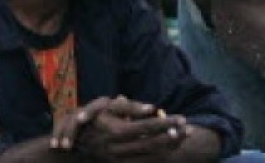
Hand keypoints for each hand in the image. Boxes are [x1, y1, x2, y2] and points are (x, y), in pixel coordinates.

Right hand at [58, 96, 186, 161]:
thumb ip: (128, 107)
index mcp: (116, 131)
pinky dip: (161, 156)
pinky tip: (170, 148)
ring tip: (182, 136)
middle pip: (153, 143)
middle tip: (187, 128)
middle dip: (172, 135)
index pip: (147, 127)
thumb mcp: (106, 108)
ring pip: (153, 155)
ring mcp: (122, 159)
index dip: (165, 123)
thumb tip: (151, 107)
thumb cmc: (93, 121)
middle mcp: (120, 147)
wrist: (77, 146)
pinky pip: (147, 162)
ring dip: (170, 146)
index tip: (180, 118)